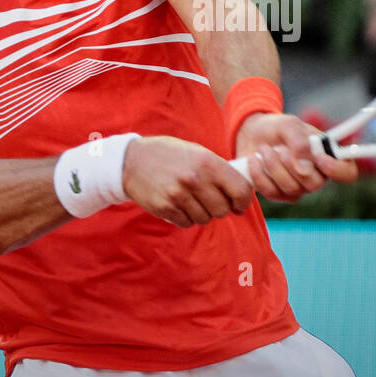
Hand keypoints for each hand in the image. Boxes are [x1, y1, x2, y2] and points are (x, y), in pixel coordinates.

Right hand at [122, 136, 254, 228]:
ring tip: (190, 200)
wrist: (132, 160)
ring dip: (201, 213)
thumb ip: (219, 170)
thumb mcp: (198, 153)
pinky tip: (178, 205)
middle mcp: (195, 178)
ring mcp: (178, 194)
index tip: (238, 205)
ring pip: (204, 219)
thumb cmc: (171, 156)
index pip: (240, 190)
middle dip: (219, 209)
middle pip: (222, 210)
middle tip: (210, 201)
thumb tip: (243, 192)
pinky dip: (185, 218)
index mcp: (208, 162)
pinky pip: (187, 223)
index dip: (243, 202)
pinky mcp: (165, 207)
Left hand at [235, 113, 357, 202]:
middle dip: (293, 166)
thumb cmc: (278, 128)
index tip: (319, 158)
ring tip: (264, 149)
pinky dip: (260, 175)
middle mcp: (317, 175)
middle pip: (315, 184)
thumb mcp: (289, 125)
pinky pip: (272, 192)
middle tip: (280, 149)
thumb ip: (299, 141)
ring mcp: (299, 188)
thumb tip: (304, 165)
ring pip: (292, 189)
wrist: (253, 134)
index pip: (347, 172)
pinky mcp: (279, 194)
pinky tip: (254, 160)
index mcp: (328, 156)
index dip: (337, 170)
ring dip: (274, 167)